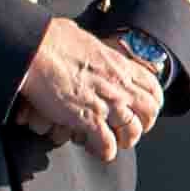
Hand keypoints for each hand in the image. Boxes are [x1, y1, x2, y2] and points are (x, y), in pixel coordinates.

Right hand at [11, 17, 164, 158]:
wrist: (37, 51)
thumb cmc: (52, 40)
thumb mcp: (83, 40)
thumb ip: (91, 49)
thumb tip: (81, 43)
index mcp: (121, 66)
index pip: (152, 87)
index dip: (152, 101)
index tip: (146, 109)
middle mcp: (120, 86)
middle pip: (148, 112)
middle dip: (143, 124)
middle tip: (131, 129)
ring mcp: (107, 104)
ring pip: (132, 131)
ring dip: (125, 140)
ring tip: (116, 143)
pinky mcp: (89, 119)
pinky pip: (107, 143)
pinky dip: (105, 151)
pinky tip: (99, 151)